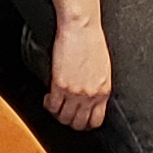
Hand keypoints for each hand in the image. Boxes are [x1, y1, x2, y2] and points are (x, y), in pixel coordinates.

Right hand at [44, 17, 112, 132]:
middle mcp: (91, 95)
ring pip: (64, 118)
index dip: (86, 123)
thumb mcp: (103, 68)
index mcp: (103, 90)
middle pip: (79, 124)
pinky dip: (48, 105)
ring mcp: (75, 93)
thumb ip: (98, 86)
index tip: (79, 119)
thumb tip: (92, 95)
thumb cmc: (92, 41)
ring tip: (55, 105)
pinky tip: (48, 98)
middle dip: (70, 122)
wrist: (82, 28)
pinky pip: (52, 106)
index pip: (96, 120)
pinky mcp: (60, 86)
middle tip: (64, 114)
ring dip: (58, 114)